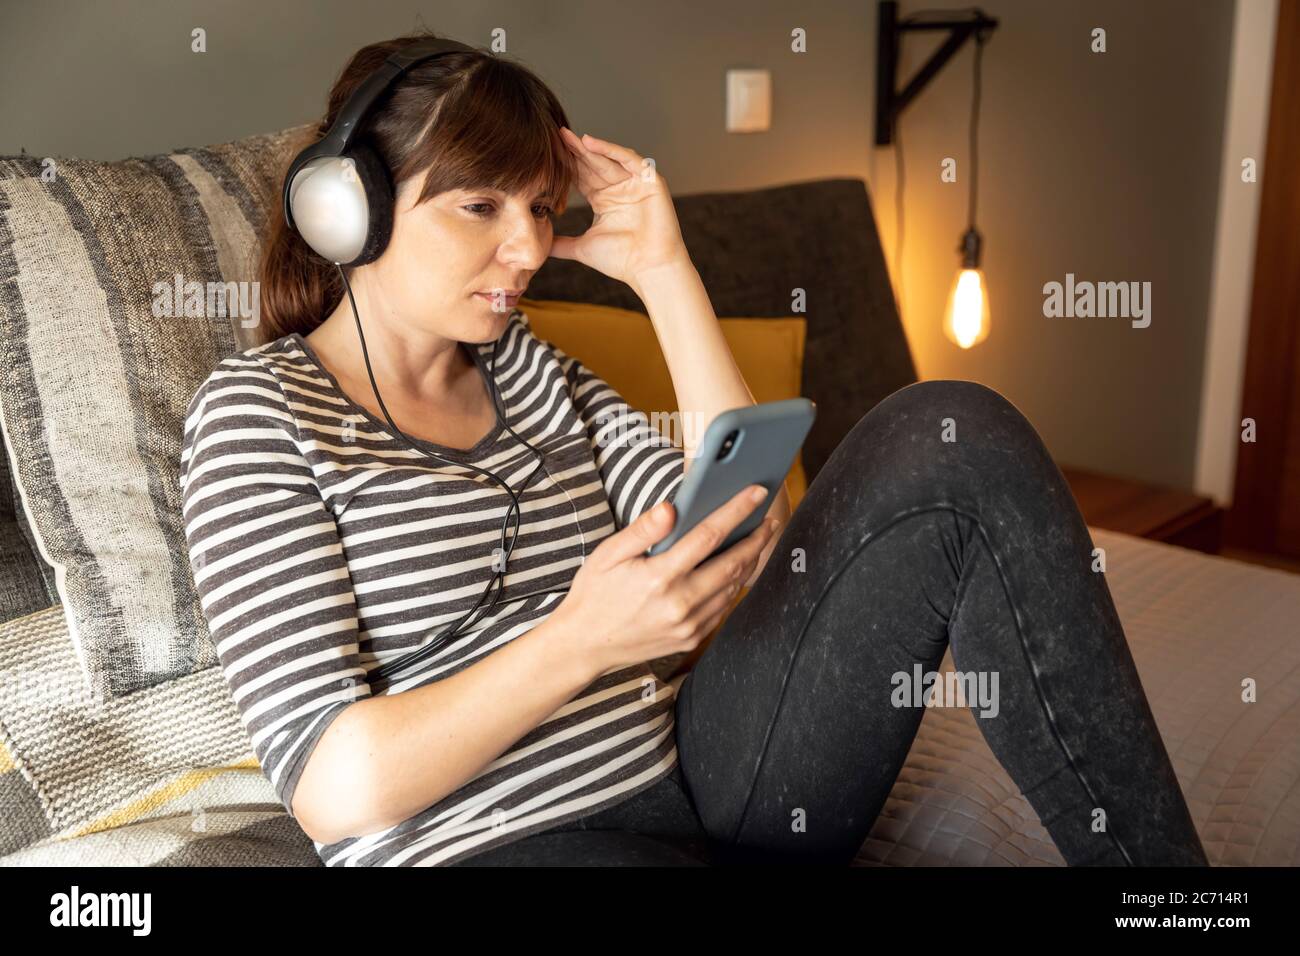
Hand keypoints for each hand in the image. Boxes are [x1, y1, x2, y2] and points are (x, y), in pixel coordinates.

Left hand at [548, 127, 688, 288]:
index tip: (544, 154)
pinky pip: (630, 160)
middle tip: (554, 135)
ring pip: (608, 160)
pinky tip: (591, 142)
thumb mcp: (583, 249)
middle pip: (593, 164)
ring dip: (589, 148)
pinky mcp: (651, 181)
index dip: (565, 165)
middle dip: (574, 151)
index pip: (581, 177)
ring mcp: (636, 183)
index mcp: (604, 200)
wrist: (650, 269)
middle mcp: (619, 188)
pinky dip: (611, 150)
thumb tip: (540, 249)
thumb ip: (562, 245)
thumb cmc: (622, 261)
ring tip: (567, 137)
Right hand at [549, 485, 780, 675]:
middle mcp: (679, 604)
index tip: (755, 493)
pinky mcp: (691, 639)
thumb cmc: (595, 594)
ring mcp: (688, 625)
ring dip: (749, 562)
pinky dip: (733, 587)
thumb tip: (672, 507)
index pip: (708, 536)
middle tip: (769, 519)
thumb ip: (642, 530)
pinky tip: (735, 571)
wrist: (586, 645)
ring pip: (732, 588)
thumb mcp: (608, 555)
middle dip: (756, 539)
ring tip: (756, 541)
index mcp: (659, 577)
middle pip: (733, 564)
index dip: (736, 511)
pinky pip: (722, 609)